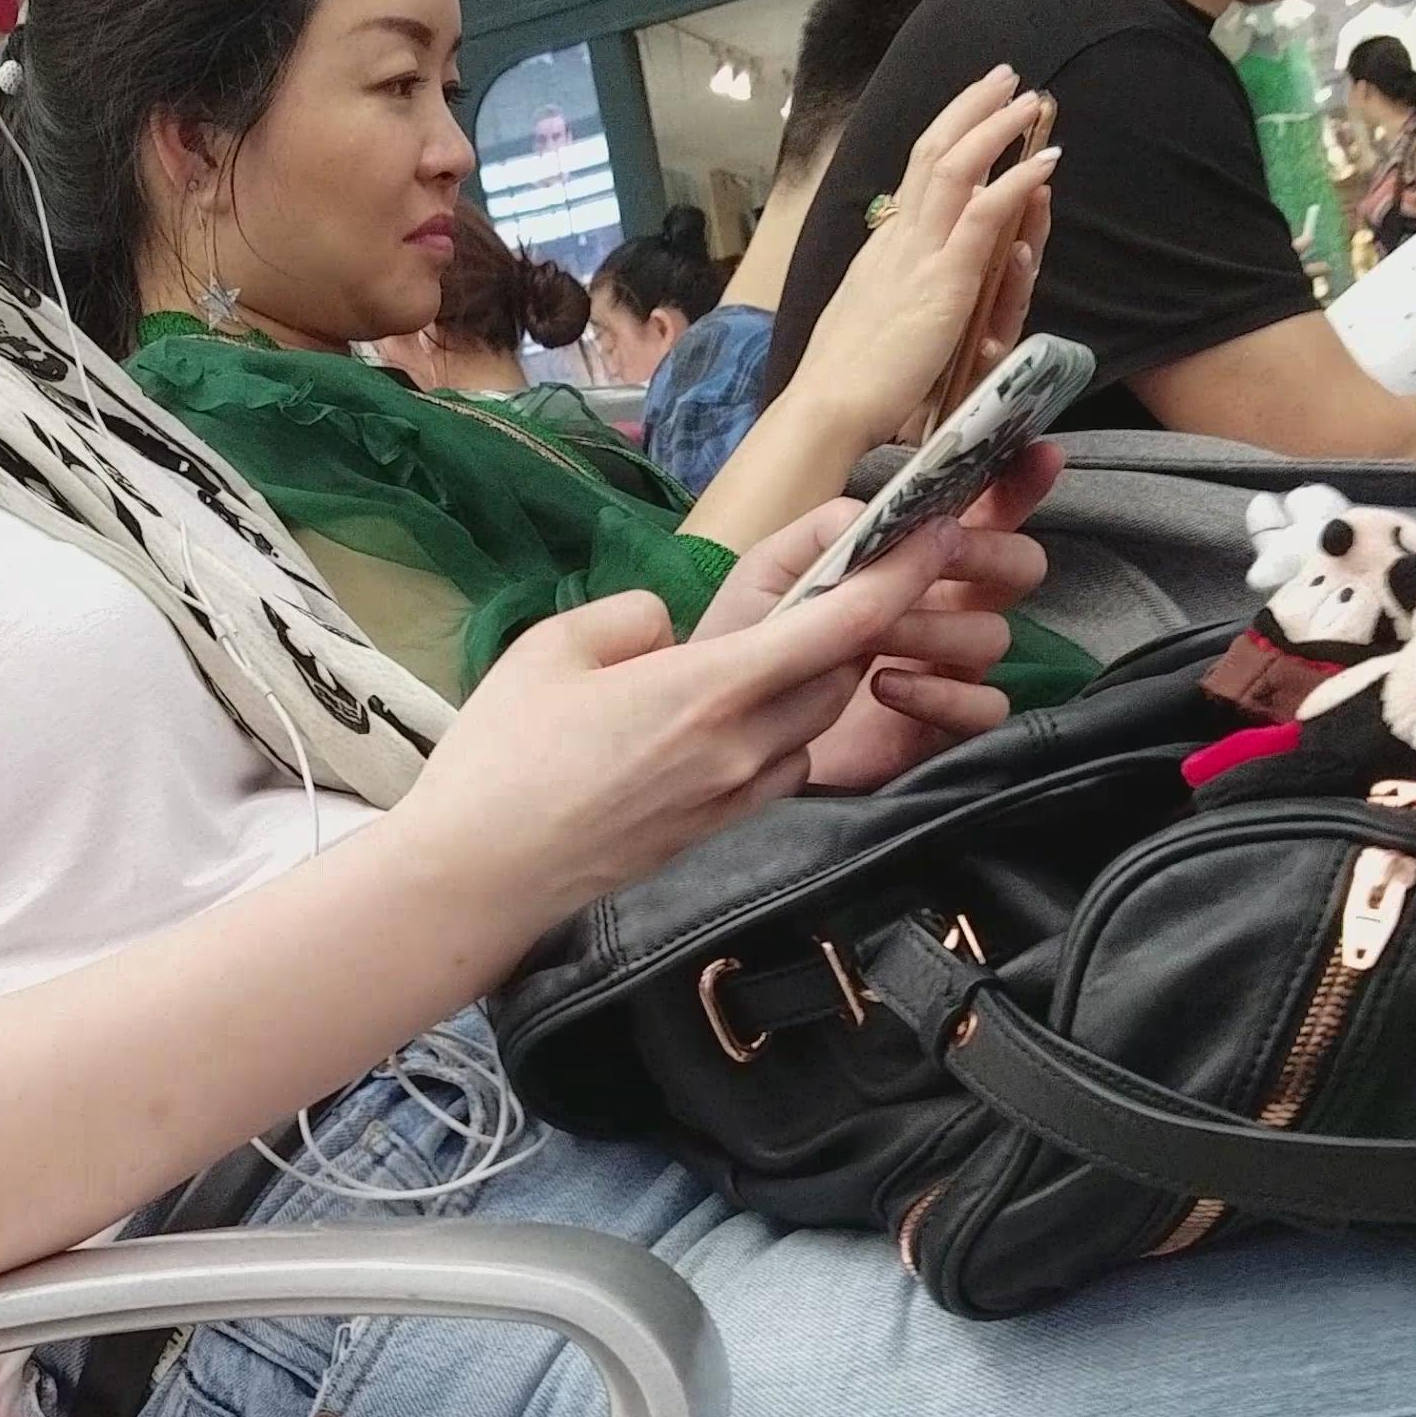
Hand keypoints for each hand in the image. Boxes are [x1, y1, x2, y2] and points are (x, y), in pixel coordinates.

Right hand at [395, 503, 1006, 949]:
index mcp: (710, 690)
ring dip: (817, 681)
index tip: (936, 536)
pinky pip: (779, 769)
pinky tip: (733, 720)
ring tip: (783, 646)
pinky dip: (780, 733)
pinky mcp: (715, 833)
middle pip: (842, 675)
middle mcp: (742, 749)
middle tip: (841, 581)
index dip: (900, 577)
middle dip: (856, 625)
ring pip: (813, 725)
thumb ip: (628, 617)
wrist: (478, 880)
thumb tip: (667, 625)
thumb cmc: (502, 761)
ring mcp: (733, 799)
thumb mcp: (552, 649)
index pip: (841, 625)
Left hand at [693, 444, 1057, 790]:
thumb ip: (825, 531)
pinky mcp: (939, 726)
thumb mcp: (772, 573)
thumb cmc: (756, 644)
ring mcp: (946, 667)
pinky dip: (940, 694)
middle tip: (943, 554)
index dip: (1017, 484)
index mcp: (911, 563)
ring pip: (993, 634)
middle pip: (1017, 567)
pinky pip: (985, 706)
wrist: (734, 729)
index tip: (1039, 455)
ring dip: (935, 627)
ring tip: (873, 635)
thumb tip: (883, 510)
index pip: (983, 516)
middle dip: (987, 552)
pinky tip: (886, 686)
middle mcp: (942, 608)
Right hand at [791, 68, 1058, 458]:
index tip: (971, 111)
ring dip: (997, 129)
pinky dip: (1016, 183)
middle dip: (971, 108)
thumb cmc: (846, 386)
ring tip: (1031, 101)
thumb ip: (893, 297)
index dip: (945, 137)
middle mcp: (897, 242)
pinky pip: (983, 217)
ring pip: (958, 168)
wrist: (828, 409)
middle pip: (932, 152)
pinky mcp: (943, 283)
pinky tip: (1045, 163)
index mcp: (881, 252)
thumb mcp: (870, 324)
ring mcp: (919, 257)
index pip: (914, 178)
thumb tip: (914, 280)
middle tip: (1004, 77)